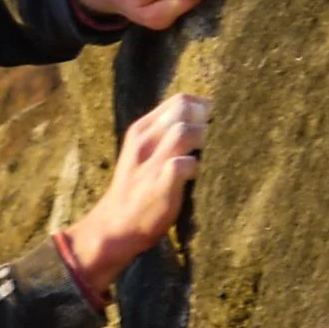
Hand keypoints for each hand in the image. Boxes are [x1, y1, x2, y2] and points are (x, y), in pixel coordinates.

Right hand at [60, 90, 212, 295]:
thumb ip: (165, 135)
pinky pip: (184, 165)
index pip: (178, 100)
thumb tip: (203, 120)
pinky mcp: (160, 186)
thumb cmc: (136, 189)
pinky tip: (196, 178)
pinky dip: (196, 168)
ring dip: (203, 141)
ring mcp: (150, 164)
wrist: (114, 227)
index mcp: (140, 130)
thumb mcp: (143, 153)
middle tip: (214, 139)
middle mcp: (144, 142)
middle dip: (206, 119)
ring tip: (207, 157)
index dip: (202, 107)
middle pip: (184, 109)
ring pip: (185, 131)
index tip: (211, 122)